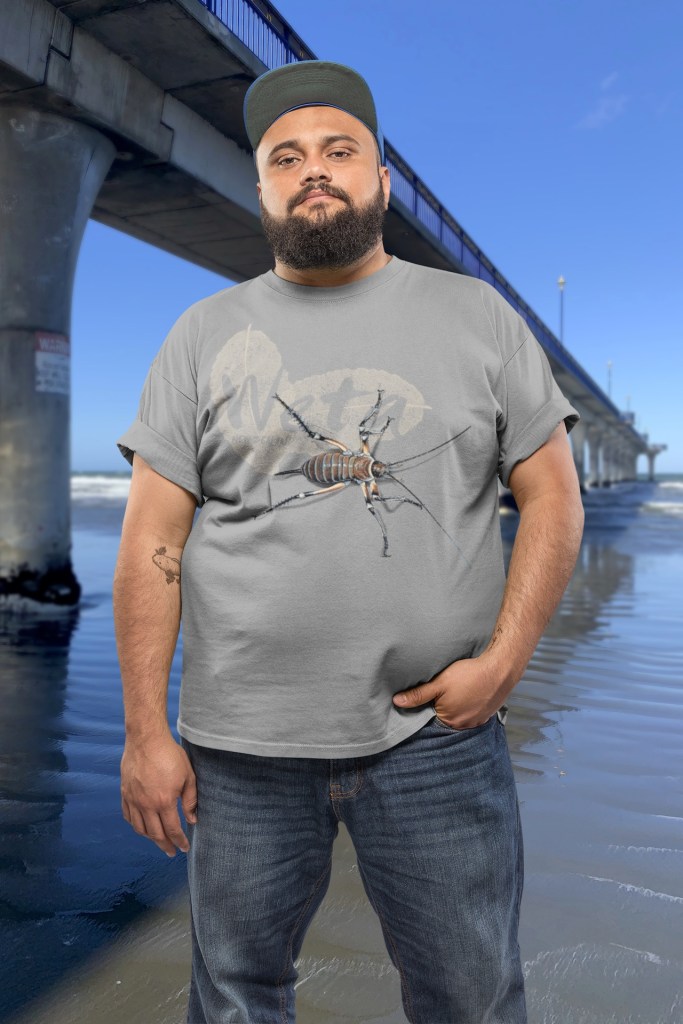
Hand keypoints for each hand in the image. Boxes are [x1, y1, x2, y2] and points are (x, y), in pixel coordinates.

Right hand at [121, 732, 196, 856]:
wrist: (146, 739)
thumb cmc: (169, 754)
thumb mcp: (188, 776)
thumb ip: (190, 800)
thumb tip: (192, 819)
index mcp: (163, 802)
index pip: (173, 829)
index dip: (179, 841)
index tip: (184, 848)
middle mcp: (146, 805)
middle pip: (155, 834)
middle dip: (165, 845)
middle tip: (171, 852)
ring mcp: (133, 799)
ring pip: (139, 828)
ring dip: (149, 838)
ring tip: (158, 840)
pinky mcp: (124, 792)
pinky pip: (127, 815)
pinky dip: (135, 825)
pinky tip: (141, 826)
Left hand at [392, 654, 510, 729]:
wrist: (500, 669)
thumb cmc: (468, 675)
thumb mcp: (439, 683)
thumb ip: (418, 694)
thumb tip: (397, 701)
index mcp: (449, 720)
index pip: (431, 717)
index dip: (428, 706)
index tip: (430, 695)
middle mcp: (463, 726)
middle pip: (446, 717)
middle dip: (443, 706)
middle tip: (446, 691)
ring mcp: (477, 721)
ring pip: (460, 715)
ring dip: (457, 706)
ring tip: (459, 691)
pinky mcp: (487, 715)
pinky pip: (473, 713)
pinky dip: (470, 705)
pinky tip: (469, 693)